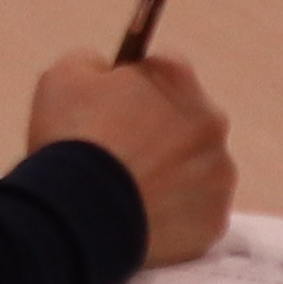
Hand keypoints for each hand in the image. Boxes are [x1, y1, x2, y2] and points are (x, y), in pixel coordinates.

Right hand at [26, 50, 235, 268]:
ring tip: (128, 193)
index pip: (161, 71)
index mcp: (178, 79)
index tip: (113, 111)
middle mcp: (211, 122)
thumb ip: (94, 63)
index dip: (134, 90)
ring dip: (170, 175)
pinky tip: (141, 217)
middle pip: (185, 121)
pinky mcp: (214, 220)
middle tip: (119, 157)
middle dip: (158, 133)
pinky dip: (174, 215)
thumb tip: (106, 71)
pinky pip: (195, 213)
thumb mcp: (64, 76)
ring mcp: (218, 175)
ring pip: (195, 169)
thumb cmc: (72, 139)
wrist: (80, 215)